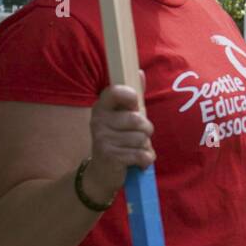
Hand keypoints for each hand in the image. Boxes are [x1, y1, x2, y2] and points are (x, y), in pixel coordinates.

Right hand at [88, 73, 154, 198]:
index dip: (132, 98)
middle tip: (136, 137)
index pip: (118, 92)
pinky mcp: (110, 157)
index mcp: (102, 107)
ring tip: (133, 150)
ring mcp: (102, 139)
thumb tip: (140, 72)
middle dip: (146, 131)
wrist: (101, 173)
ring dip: (145, 147)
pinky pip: (141, 155)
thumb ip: (133, 97)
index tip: (133, 106)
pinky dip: (145, 160)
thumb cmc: (118, 140)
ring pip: (142, 138)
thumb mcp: (124, 117)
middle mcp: (98, 121)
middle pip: (139, 120)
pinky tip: (136, 162)